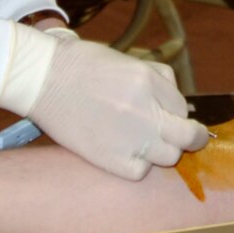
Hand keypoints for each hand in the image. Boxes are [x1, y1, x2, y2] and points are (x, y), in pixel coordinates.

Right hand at [27, 38, 208, 178]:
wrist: (42, 78)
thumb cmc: (81, 65)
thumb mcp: (127, 61)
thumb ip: (155, 80)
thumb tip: (174, 104)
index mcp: (149, 82)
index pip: (182, 107)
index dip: (175, 112)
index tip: (165, 115)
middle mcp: (145, 110)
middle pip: (188, 137)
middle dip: (190, 138)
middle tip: (185, 139)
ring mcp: (130, 138)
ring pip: (168, 156)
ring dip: (160, 151)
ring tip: (142, 142)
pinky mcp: (111, 159)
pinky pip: (140, 172)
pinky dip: (136, 165)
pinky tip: (123, 153)